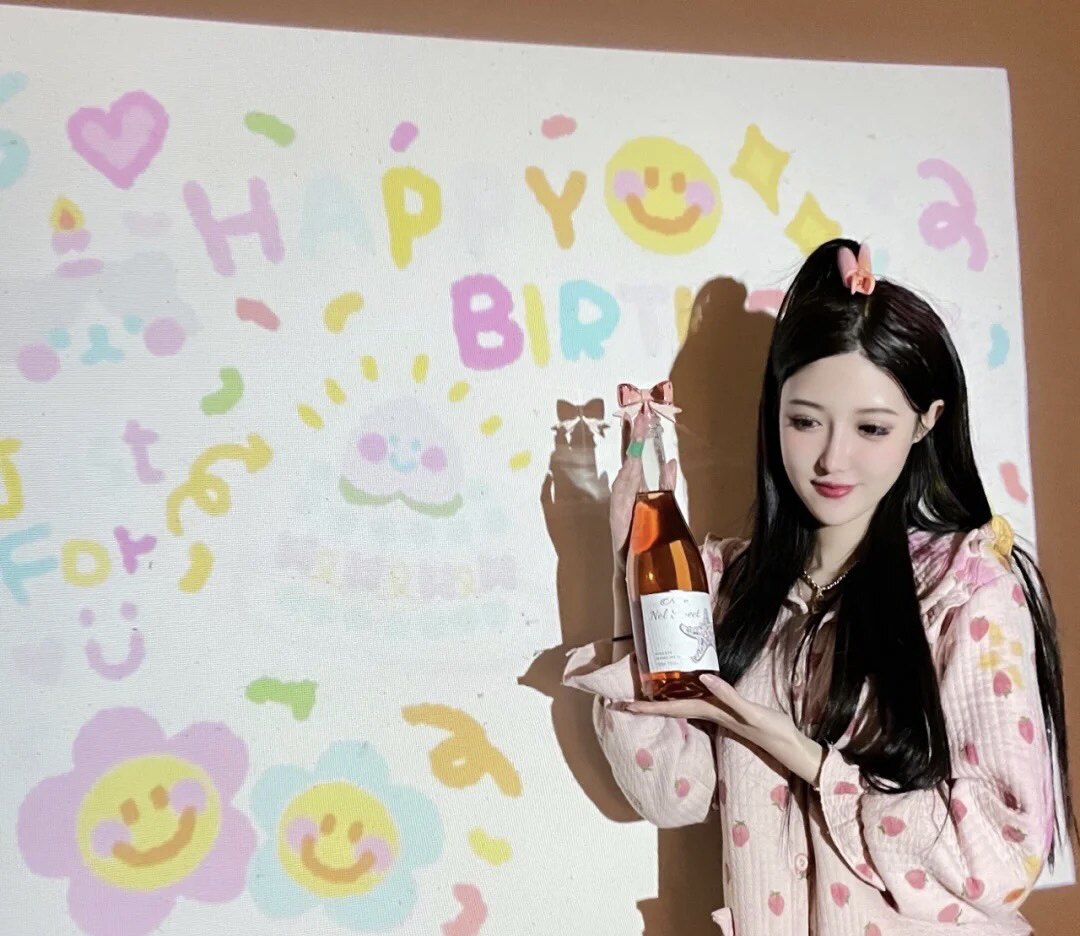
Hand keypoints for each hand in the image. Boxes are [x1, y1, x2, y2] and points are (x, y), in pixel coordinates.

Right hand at [610, 412, 676, 560]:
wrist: (638, 577)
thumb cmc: (648, 544)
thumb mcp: (664, 509)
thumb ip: (665, 486)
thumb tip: (669, 462)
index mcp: (637, 493)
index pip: (636, 462)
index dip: (637, 440)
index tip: (641, 418)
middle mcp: (626, 500)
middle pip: (628, 466)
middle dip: (632, 442)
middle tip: (638, 419)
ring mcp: (621, 512)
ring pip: (623, 483)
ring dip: (629, 461)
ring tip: (635, 441)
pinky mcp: (619, 526)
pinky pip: (620, 504)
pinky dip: (623, 488)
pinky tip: (629, 472)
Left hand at [622, 674, 824, 786]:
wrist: (788, 744)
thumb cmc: (771, 729)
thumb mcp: (751, 712)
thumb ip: (729, 696)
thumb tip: (706, 678)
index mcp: (710, 712)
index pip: (672, 708)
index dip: (648, 708)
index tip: (624, 707)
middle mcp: (709, 712)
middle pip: (671, 707)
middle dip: (646, 707)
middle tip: (621, 704)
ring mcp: (717, 712)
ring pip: (682, 705)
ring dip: (661, 703)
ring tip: (642, 698)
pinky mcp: (726, 710)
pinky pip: (698, 702)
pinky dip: (684, 697)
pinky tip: (680, 694)